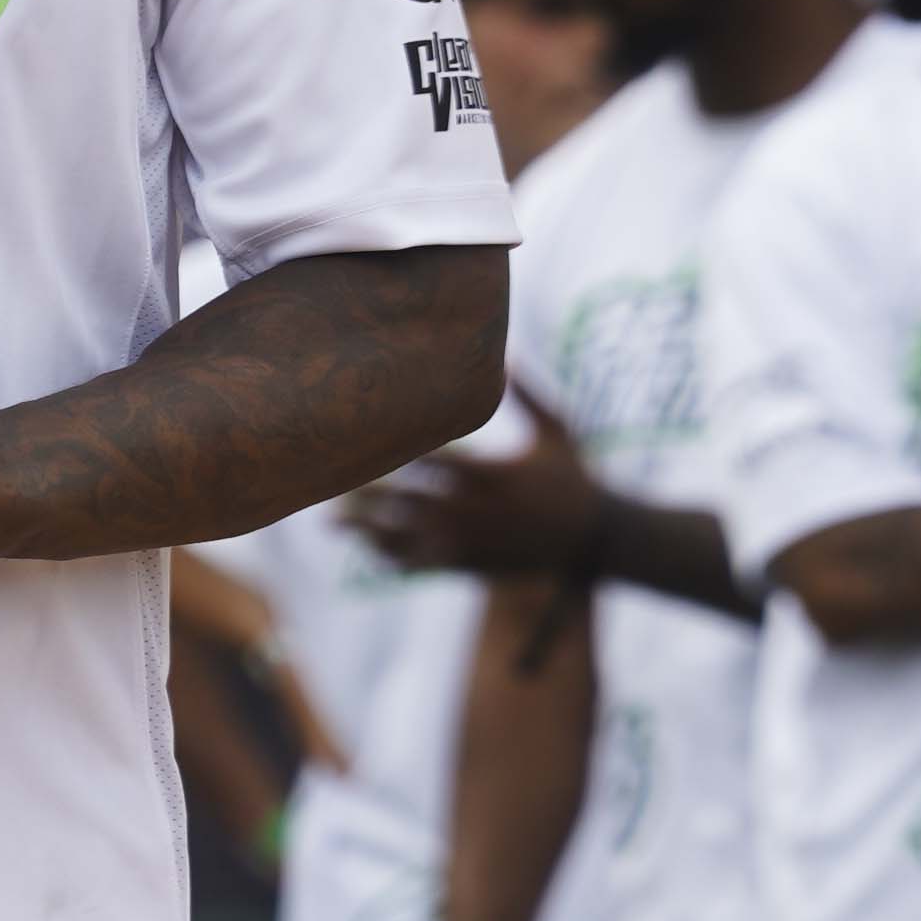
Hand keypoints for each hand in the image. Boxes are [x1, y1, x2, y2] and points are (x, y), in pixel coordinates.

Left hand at [348, 411, 601, 579]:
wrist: (590, 540)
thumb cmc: (571, 476)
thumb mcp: (558, 431)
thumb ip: (530, 395)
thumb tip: (506, 355)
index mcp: (497, 476)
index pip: (438, 464)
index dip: (401, 454)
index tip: (365, 438)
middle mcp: (479, 512)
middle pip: (413, 502)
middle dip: (370, 493)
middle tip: (331, 478)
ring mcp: (471, 543)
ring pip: (409, 538)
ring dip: (367, 530)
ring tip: (331, 521)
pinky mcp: (469, 565)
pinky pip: (420, 564)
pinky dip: (388, 555)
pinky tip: (364, 545)